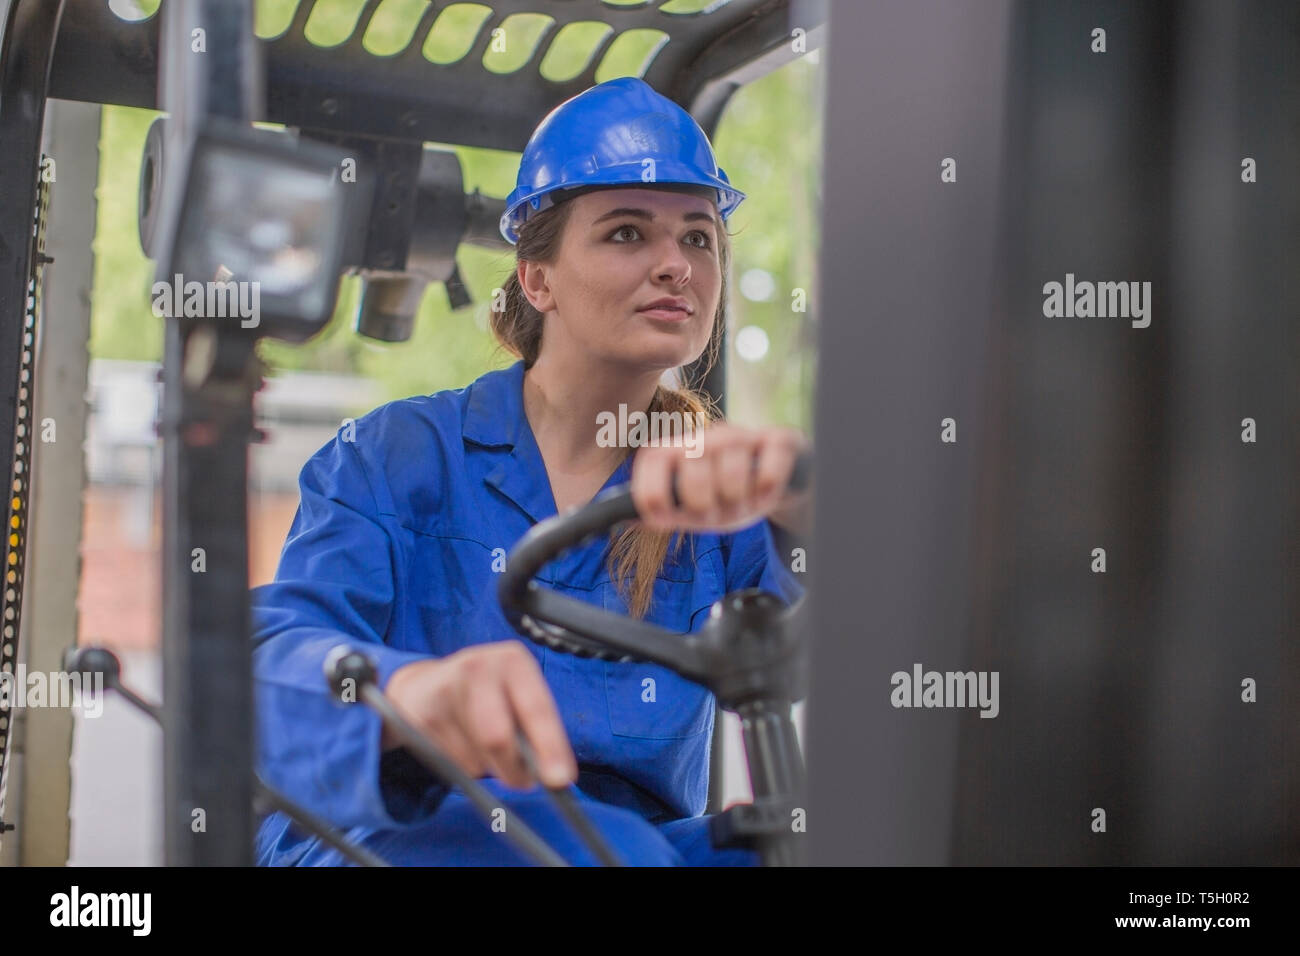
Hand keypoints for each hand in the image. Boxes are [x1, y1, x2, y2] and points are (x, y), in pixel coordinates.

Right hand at [381, 641, 577, 789]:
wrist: (424, 686)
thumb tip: (555, 774)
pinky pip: (449, 763)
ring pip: (475, 756)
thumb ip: (537, 729)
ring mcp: (445, 689)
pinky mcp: (420, 714)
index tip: (560, 779)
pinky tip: (460, 744)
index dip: (550, 747)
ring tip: (485, 748)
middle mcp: (479, 667)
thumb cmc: (487, 695)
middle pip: (498, 737)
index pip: (536, 709)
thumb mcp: (517, 696)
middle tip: (521, 781)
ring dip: (487, 767)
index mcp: (513, 661)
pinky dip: (462, 765)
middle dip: (513, 769)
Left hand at [630, 424, 810, 533]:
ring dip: (739, 502)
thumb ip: (661, 511)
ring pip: (732, 474)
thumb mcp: (690, 508)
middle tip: (717, 513)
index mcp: (680, 450)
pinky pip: (768, 469)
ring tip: (743, 504)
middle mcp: (707, 437)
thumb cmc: (726, 493)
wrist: (778, 478)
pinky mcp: (778, 441)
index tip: (663, 520)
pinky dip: (767, 490)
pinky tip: (767, 492)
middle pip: (693, 472)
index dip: (651, 493)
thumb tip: (620, 516)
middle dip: (705, 506)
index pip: (652, 460)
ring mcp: (743, 437)